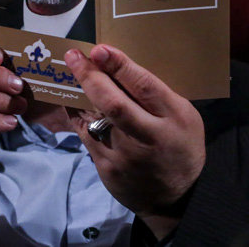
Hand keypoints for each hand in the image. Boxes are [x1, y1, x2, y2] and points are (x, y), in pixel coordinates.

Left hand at [65, 45, 204, 240]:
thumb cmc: (180, 145)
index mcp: (174, 117)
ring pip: (94, 121)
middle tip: (73, 56)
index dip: (120, 66)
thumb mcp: (183, 115)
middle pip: (114, 104)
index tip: (100, 49)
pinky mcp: (108, 169)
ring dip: (77, 95)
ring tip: (66, 75)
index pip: (144, 87)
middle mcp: (149, 137)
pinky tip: (70, 101)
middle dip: (90, 77)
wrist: (177, 198)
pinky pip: (86, 137)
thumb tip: (118, 66)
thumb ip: (155, 94)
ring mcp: (126, 156)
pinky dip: (77, 116)